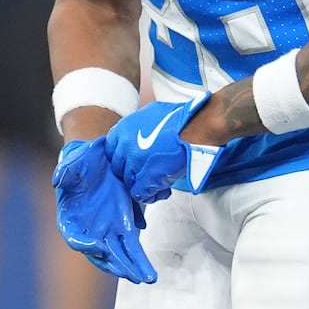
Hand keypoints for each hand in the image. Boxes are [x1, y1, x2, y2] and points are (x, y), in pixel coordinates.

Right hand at [52, 138, 155, 284]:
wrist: (101, 156)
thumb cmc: (82, 161)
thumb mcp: (73, 161)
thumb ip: (66, 171)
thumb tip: (58, 180)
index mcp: (71, 218)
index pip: (75, 237)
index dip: (85, 244)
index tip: (99, 247)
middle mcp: (89, 229)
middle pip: (102, 253)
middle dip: (117, 265)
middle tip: (133, 275)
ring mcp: (107, 228)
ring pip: (119, 252)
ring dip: (132, 266)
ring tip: (146, 277)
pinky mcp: (123, 223)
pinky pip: (130, 242)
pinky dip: (137, 254)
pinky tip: (146, 266)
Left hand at [103, 94, 219, 202]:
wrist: (197, 128)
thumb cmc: (181, 120)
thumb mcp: (151, 114)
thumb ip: (138, 127)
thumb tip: (138, 135)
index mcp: (123, 130)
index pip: (111, 151)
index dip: (123, 157)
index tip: (132, 159)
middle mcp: (124, 146)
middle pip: (119, 167)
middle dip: (131, 170)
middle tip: (146, 170)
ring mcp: (133, 164)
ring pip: (128, 182)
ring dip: (141, 183)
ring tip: (157, 182)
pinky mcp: (145, 179)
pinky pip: (138, 193)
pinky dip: (148, 194)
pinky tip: (159, 190)